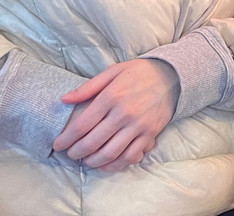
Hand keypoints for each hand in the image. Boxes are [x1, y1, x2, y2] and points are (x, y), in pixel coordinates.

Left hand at [54, 59, 179, 171]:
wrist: (173, 76)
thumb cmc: (140, 73)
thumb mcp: (114, 71)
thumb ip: (89, 87)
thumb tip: (65, 100)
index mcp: (113, 96)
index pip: (82, 125)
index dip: (66, 139)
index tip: (59, 144)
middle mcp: (125, 113)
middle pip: (93, 142)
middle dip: (76, 153)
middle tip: (70, 154)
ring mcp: (139, 125)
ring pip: (110, 153)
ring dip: (93, 161)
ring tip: (86, 160)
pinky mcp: (150, 133)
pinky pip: (130, 156)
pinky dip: (115, 164)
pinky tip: (106, 164)